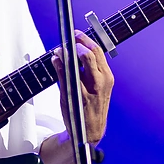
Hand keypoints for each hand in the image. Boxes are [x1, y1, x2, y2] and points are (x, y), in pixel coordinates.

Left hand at [52, 30, 113, 144]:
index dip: (86, 39)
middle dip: (77, 43)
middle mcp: (100, 82)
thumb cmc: (92, 105)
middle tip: (67, 40)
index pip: (99, 52)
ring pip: (77, 63)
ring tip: (59, 49)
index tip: (76, 33)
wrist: (89, 131)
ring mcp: (88, 89)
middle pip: (89, 54)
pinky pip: (65, 75)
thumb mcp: (98, 86)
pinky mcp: (74, 95)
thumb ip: (89, 68)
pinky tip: (55, 59)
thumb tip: (76, 48)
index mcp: (107, 77)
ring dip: (66, 52)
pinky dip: (58, 64)